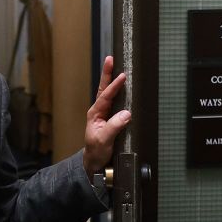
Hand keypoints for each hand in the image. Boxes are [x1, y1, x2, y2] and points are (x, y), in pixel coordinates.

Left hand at [82, 55, 130, 172]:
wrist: (95, 162)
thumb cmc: (97, 152)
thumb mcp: (104, 140)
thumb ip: (114, 127)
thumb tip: (126, 114)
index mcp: (95, 114)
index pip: (105, 96)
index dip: (114, 86)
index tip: (122, 76)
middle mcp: (98, 111)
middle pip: (103, 89)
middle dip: (107, 74)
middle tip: (110, 59)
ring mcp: (104, 114)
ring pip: (108, 93)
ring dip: (112, 80)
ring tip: (115, 65)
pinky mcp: (111, 118)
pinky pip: (114, 101)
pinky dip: (118, 91)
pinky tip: (123, 84)